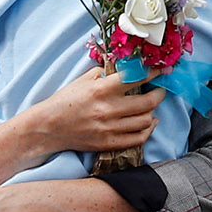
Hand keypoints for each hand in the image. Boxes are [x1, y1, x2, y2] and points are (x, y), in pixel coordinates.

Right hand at [22, 67, 163, 156]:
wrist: (49, 127)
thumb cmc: (65, 101)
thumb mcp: (82, 80)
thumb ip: (104, 73)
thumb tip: (123, 67)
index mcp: (101, 89)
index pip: (135, 78)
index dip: (153, 73)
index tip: (162, 70)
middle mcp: (108, 109)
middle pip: (148, 102)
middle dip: (160, 93)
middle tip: (161, 89)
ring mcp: (110, 128)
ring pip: (145, 120)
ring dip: (153, 111)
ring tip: (152, 106)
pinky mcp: (109, 143)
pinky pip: (138, 138)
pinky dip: (148, 129)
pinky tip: (149, 122)